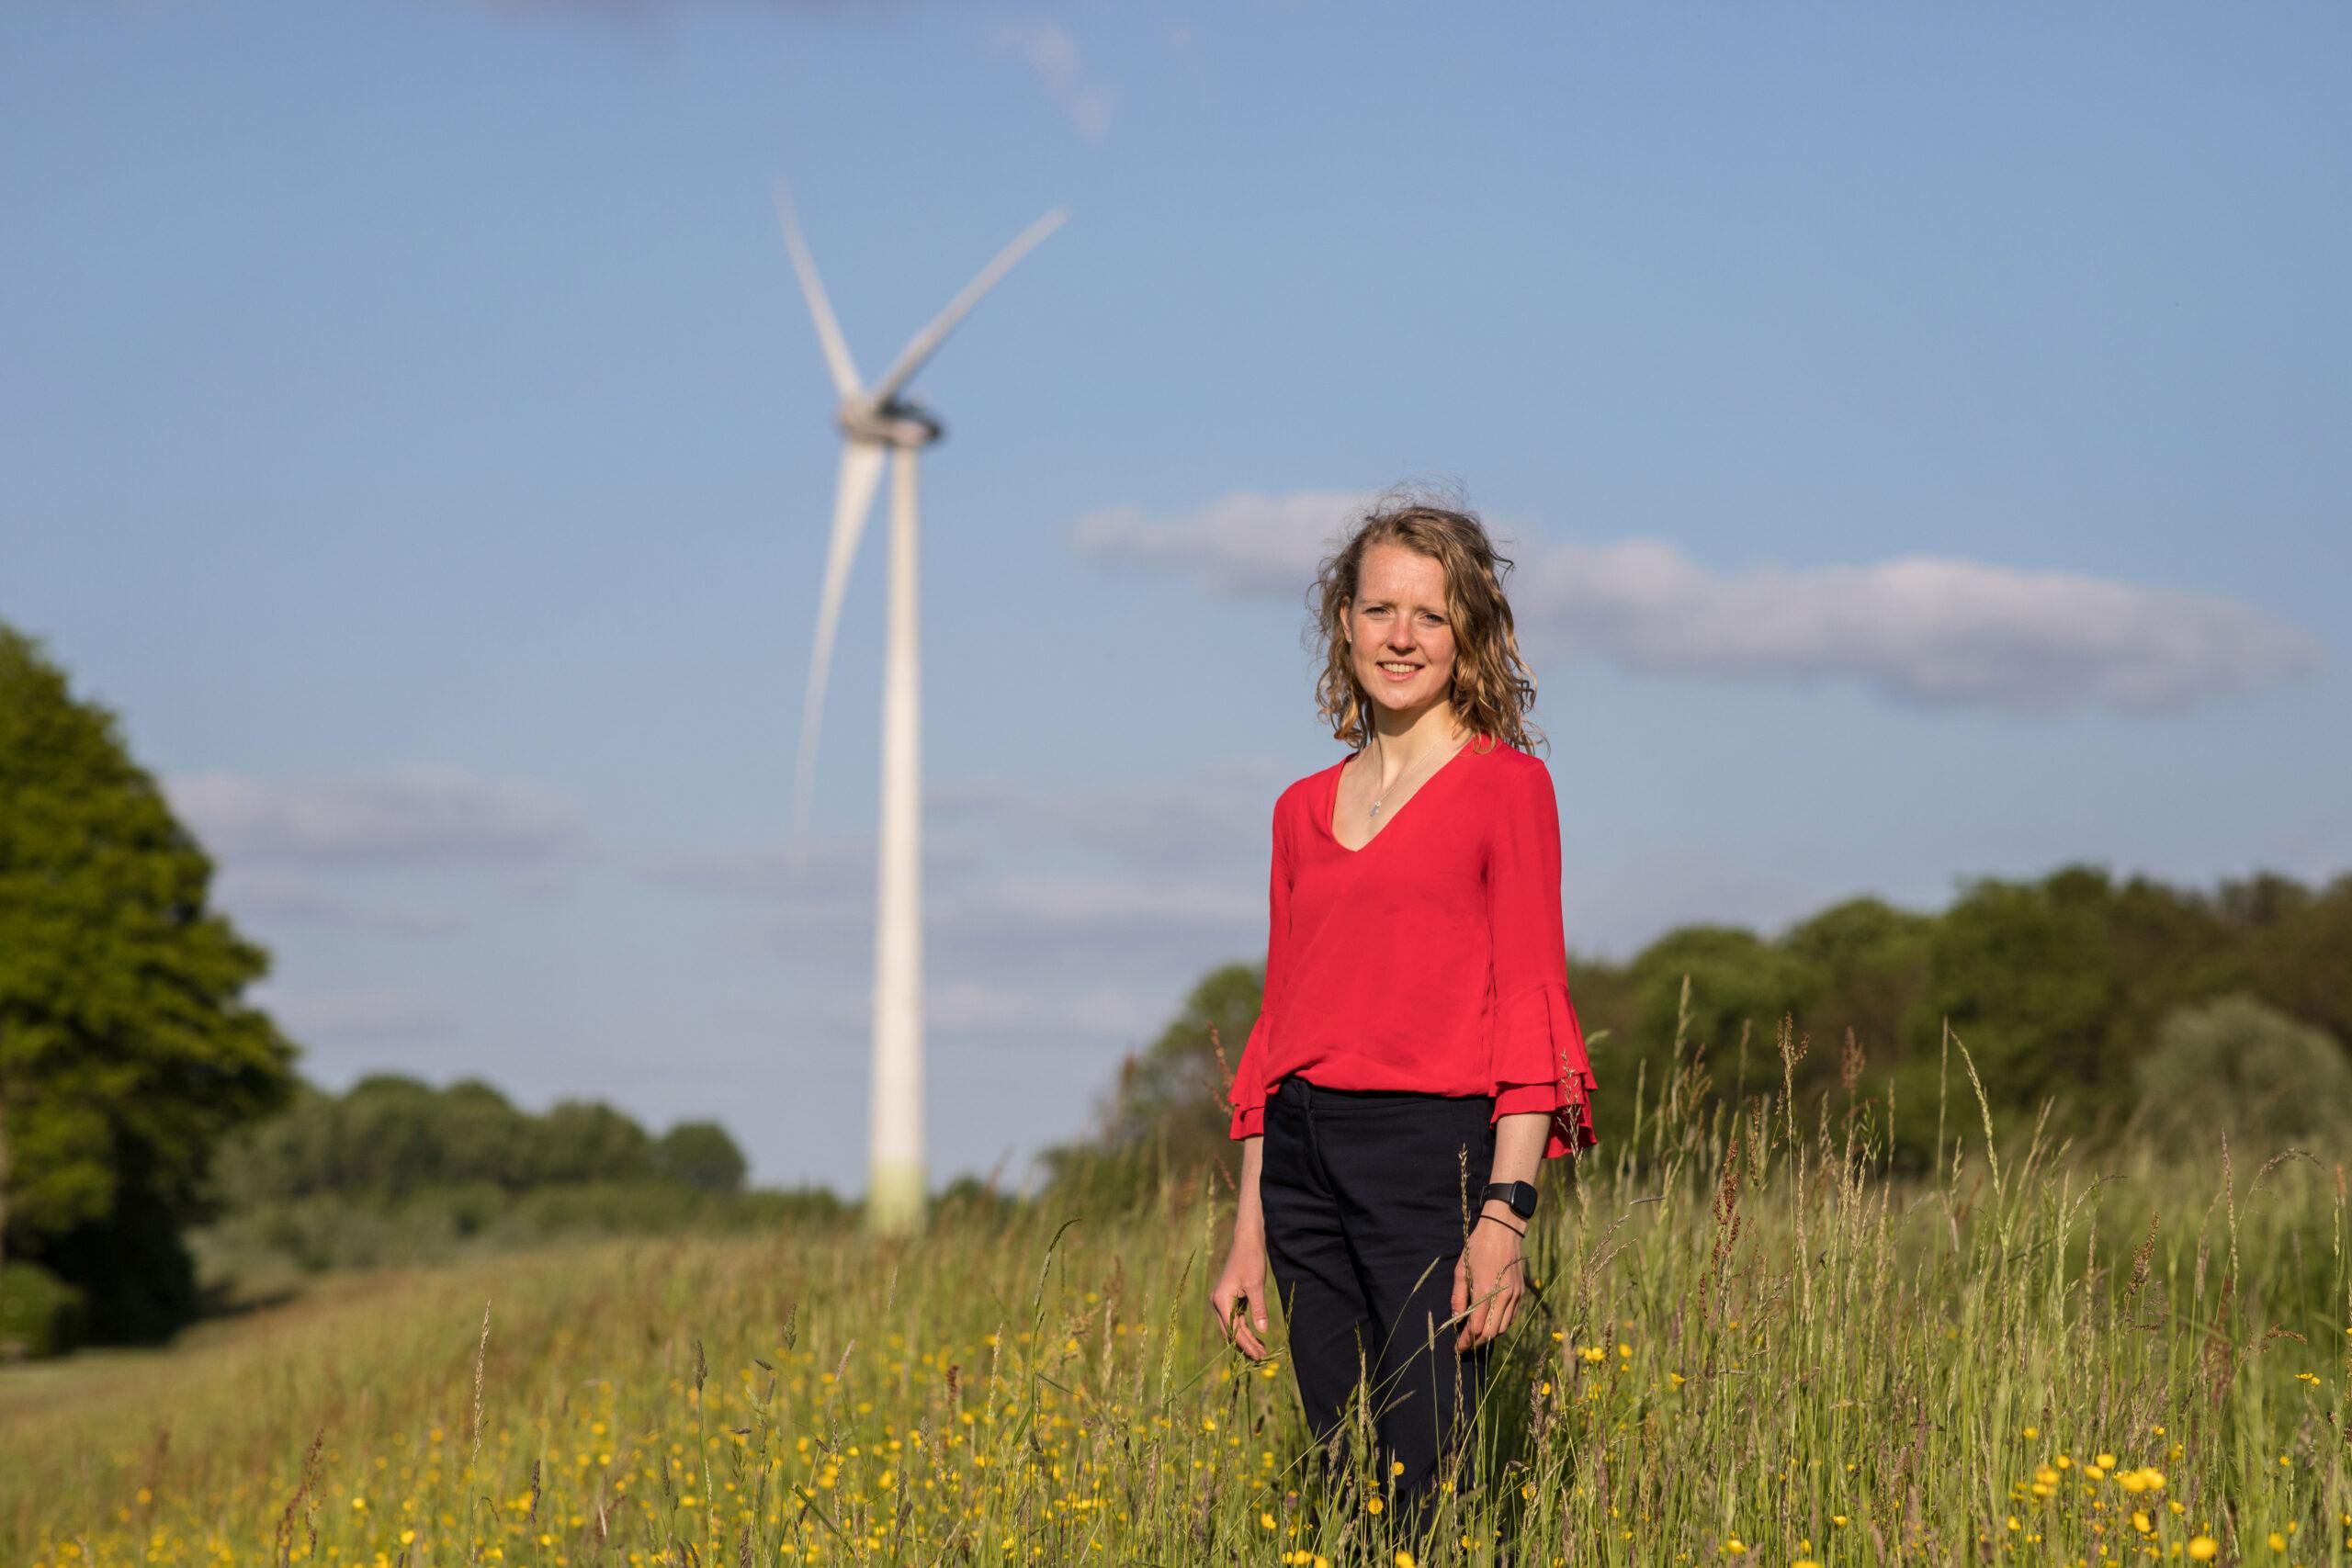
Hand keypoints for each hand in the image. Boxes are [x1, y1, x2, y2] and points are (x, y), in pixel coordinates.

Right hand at [1211, 1239, 1272, 1359]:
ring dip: (1245, 1338)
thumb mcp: (1256, 1284)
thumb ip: (1259, 1308)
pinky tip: (1257, 1336)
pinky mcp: (1229, 1298)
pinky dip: (1245, 1328)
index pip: (1233, 1330)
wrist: (1247, 1241)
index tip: (1259, 1356)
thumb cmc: (1251, 1259)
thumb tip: (1263, 1331)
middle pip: (1229, 1331)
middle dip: (1244, 1346)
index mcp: (1221, 1300)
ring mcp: (1222, 1300)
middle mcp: (1218, 1302)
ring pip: (1232, 1326)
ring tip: (1261, 1350)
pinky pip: (1235, 1318)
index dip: (1246, 1344)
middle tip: (1261, 1358)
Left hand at [1451, 1213, 1527, 1351]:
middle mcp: (1503, 1297)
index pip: (1476, 1327)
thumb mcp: (1461, 1271)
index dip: (1466, 1341)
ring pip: (1504, 1328)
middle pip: (1492, 1333)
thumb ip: (1458, 1297)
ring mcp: (1514, 1295)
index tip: (1457, 1348)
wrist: (1503, 1231)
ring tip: (1476, 1335)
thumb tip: (1456, 1319)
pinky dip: (1500, 1324)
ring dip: (1489, 1335)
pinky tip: (1490, 1321)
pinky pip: (1511, 1317)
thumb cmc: (1477, 1248)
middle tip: (1465, 1345)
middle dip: (1477, 1342)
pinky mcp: (1521, 1292)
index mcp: (1485, 1291)